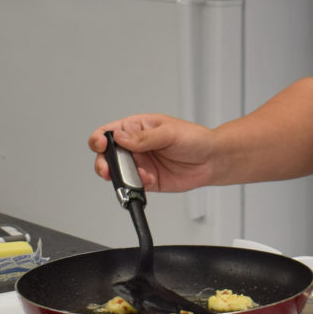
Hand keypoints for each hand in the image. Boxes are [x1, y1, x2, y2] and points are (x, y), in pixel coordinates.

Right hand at [88, 114, 217, 192]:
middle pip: (107, 155)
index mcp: (137, 127)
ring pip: (118, 173)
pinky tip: (149, 179)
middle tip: (109, 169)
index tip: (101, 145)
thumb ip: (144, 137)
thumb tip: (120, 137)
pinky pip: (134, 185)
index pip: (109, 132)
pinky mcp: (147, 180)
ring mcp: (140, 164)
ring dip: (121, 176)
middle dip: (104, 163)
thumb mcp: (170, 132)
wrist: (213, 160)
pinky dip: (138, 185)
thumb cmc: (195, 139)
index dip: (100, 138)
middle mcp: (135, 146)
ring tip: (135, 175)